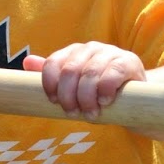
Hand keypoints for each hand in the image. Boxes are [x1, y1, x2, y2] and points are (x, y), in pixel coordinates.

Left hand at [23, 44, 146, 119]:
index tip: (55, 102)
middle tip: (73, 114)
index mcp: (74, 52)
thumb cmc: (100, 93)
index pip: (54, 63)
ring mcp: (111, 53)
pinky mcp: (129, 62)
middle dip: (69, 96)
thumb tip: (27, 62)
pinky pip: (113, 72)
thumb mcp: (75, 87)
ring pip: (90, 73)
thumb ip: (55, 75)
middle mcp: (91, 48)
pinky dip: (105, 89)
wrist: (136, 97)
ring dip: (87, 98)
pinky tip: (105, 102)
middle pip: (70, 70)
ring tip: (90, 114)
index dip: (50, 84)